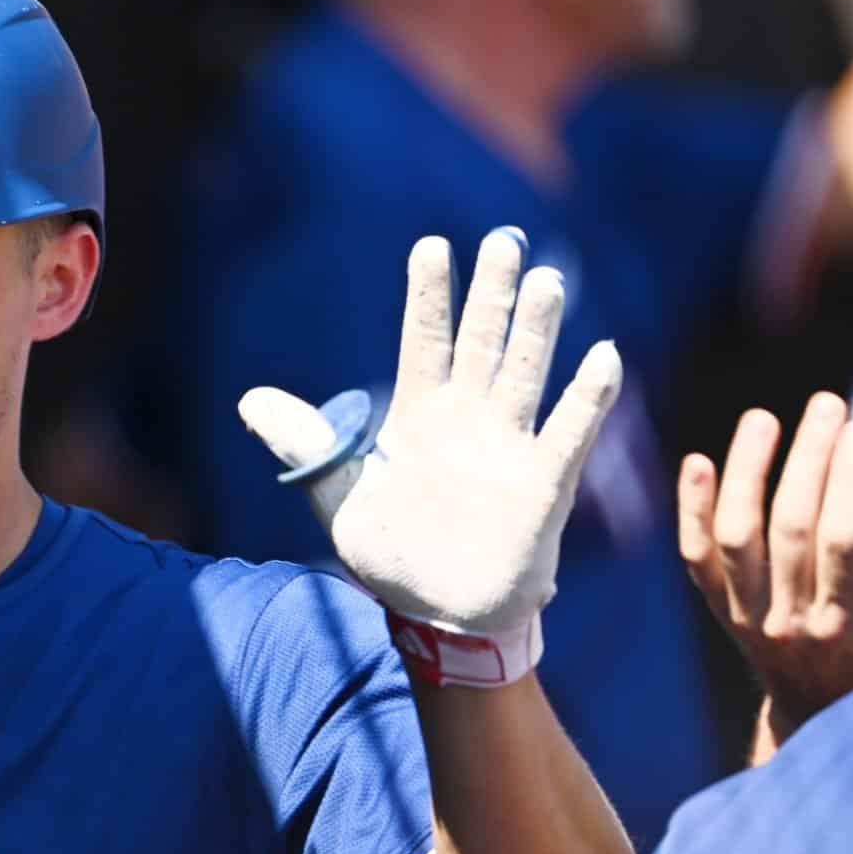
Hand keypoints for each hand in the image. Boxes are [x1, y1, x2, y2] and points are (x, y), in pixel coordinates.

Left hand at [240, 229, 621, 638]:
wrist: (439, 612)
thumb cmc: (393, 550)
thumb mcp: (337, 496)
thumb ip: (306, 444)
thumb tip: (249, 400)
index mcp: (418, 415)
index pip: (425, 341)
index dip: (430, 296)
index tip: (433, 246)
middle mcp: (467, 420)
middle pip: (482, 343)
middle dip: (493, 294)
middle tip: (505, 241)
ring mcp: (507, 446)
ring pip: (524, 375)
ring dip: (536, 331)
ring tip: (546, 279)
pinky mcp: (541, 485)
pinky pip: (567, 434)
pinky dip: (586, 399)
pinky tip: (604, 358)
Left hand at [680, 392, 852, 740]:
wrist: (815, 709)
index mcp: (844, 621)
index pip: (840, 538)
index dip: (847, 479)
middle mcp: (787, 620)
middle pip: (789, 526)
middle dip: (809, 459)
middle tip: (827, 404)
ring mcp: (744, 614)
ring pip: (736, 534)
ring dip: (747, 471)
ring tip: (764, 418)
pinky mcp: (716, 607)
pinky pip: (696, 554)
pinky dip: (692, 509)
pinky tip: (697, 461)